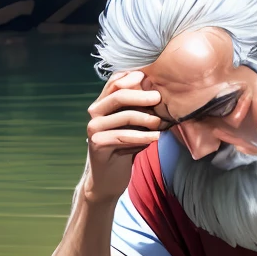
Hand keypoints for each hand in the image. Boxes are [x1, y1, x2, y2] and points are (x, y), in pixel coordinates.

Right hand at [84, 70, 164, 202]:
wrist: (108, 179)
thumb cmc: (124, 148)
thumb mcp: (134, 125)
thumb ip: (141, 108)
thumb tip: (162, 91)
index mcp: (103, 103)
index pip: (115, 81)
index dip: (132, 77)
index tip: (151, 78)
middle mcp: (95, 112)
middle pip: (118, 94)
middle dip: (141, 95)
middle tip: (160, 98)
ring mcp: (94, 128)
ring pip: (123, 116)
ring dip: (146, 119)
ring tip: (162, 123)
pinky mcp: (97, 144)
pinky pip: (122, 136)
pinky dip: (142, 137)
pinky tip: (156, 138)